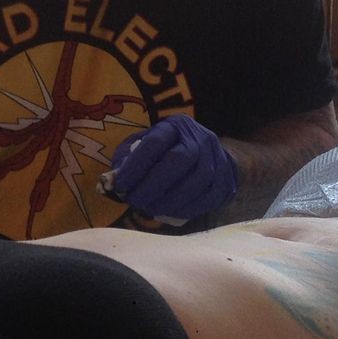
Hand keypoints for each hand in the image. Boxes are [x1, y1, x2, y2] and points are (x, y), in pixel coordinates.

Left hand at [110, 117, 238, 222]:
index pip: (155, 142)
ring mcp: (217, 159)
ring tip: (150, 208)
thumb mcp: (144, 147)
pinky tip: (169, 212)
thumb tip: (111, 183)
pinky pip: (208, 197)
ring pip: (197, 180)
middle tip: (135, 201)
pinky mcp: (226, 180)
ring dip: (169, 200)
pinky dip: (186, 209)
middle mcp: (200, 138)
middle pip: (179, 160)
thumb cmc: (166, 153)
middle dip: (153, 184)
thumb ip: (128, 161)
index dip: (137, 166)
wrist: (209, 156)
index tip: (121, 186)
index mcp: (175, 126)